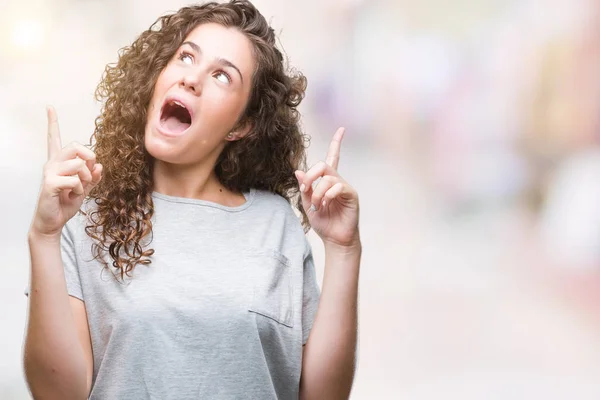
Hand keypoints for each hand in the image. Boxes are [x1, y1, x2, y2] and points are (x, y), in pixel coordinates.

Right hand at [30, 106, 102, 238]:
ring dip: (86, 178)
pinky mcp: (49, 183)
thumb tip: (100, 166)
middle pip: (75, 146)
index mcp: (60, 162)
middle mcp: (52, 163)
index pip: (54, 138)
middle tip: (90, 173)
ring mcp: (49, 172)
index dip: (52, 123)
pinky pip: (74, 180)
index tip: (49, 107)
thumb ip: (93, 177)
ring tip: (79, 189)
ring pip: (78, 164)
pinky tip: (72, 195)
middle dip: (90, 157)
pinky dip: (80, 189)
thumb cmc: (66, 203)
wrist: (53, 221)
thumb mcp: (85, 189)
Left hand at [295, 127, 359, 247]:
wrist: (335, 239)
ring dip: (317, 192)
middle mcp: (337, 181)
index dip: (337, 143)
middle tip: (305, 190)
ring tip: (317, 206)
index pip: (333, 158)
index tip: (342, 129)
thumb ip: (304, 188)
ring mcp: (345, 187)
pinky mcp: (351, 195)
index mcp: (327, 182)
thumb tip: (298, 171)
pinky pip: (338, 186)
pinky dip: (327, 195)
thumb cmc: (324, 223)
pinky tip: (325, 205)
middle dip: (311, 175)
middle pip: (324, 165)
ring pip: (328, 177)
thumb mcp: (308, 204)